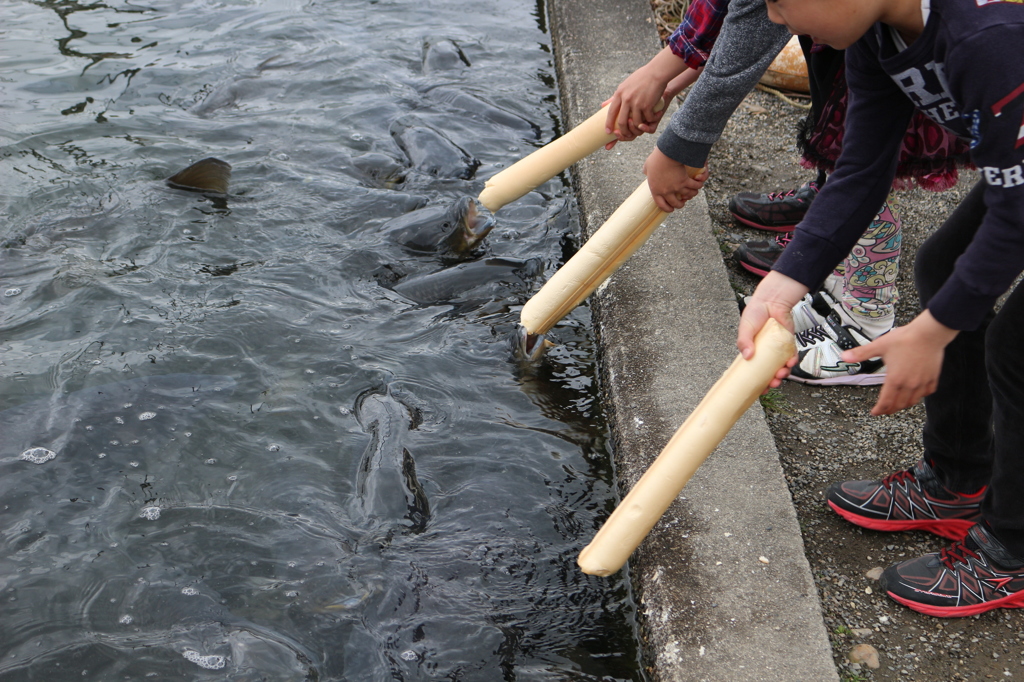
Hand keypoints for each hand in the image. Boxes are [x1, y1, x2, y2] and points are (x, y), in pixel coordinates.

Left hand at [603, 71, 667, 145]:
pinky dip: (650, 120)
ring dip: (638, 128)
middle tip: (624, 135)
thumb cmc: (641, 77)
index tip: (607, 132)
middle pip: (621, 121)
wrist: (657, 71)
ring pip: (635, 123)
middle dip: (622, 131)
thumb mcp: (625, 85)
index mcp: (619, 94)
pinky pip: (647, 119)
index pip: (611, 112)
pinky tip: (653, 117)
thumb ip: (615, 96)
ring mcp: (637, 103)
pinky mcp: (647, 105)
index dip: (608, 123)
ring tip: (640, 128)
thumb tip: (602, 105)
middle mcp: (626, 99)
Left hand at [642, 148, 707, 211]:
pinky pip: (694, 187)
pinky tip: (698, 184)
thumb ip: (646, 171)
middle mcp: (666, 191)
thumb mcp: (647, 166)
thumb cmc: (656, 159)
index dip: (667, 208)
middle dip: (680, 205)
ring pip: (687, 195)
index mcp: (655, 190)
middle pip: (675, 203)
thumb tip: (645, 171)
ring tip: (693, 192)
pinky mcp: (684, 181)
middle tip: (683, 203)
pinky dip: (697, 186)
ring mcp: (676, 187)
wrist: (667, 154)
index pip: (661, 204)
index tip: (671, 209)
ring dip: (692, 194)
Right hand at [737, 271, 807, 386]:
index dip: (757, 382)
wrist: (772, 301)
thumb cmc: (755, 313)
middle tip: (773, 384)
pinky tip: (790, 362)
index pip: (754, 371)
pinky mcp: (789, 344)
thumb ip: (744, 340)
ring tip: (781, 374)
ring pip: (782, 367)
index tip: (759, 391)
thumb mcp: (745, 327)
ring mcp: (778, 349)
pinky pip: (792, 356)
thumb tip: (747, 356)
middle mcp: (766, 353)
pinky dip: (792, 361)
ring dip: (783, 374)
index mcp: (753, 352)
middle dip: (772, 382)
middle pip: (770, 373)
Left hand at [842, 310, 958, 415]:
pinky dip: (920, 396)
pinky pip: (927, 392)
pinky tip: (916, 393)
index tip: (875, 412)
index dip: (879, 410)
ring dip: (904, 405)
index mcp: (895, 379)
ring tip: (898, 404)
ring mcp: (922, 382)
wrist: (928, 333)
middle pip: (899, 404)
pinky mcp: (933, 377)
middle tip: (885, 409)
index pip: (885, 402)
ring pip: (914, 401)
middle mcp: (909, 384)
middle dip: (890, 409)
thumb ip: (861, 353)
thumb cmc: (905, 339)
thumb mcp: (879, 346)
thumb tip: (844, 356)